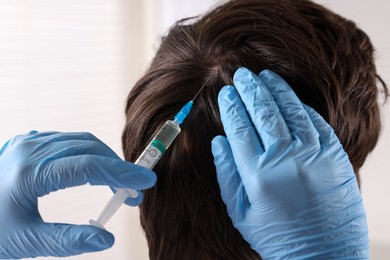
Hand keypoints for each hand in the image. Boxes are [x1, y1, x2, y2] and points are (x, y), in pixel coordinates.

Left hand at [0, 131, 155, 258]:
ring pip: (80, 141)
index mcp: (29, 172)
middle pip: (89, 149)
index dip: (122, 173)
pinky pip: (67, 141)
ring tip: (119, 183)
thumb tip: (107, 239)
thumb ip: (68, 240)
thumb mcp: (25, 242)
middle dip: (118, 168)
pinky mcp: (27, 143)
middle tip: (135, 191)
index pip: (89, 166)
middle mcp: (30, 149)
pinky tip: (94, 169)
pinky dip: (88, 153)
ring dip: (105, 159)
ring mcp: (27, 142)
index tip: (147, 181)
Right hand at [212, 68, 367, 257]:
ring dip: (276, 90)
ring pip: (291, 111)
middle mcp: (286, 160)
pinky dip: (301, 107)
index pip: (239, 129)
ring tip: (265, 77)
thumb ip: (227, 174)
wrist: (325, 253)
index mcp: (258, 175)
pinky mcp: (333, 156)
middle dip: (250, 90)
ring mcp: (313, 155)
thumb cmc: (278, 236)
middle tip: (241, 75)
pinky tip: (290, 98)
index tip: (225, 93)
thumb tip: (218, 141)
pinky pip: (316, 122)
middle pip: (264, 112)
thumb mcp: (241, 213)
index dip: (231, 107)